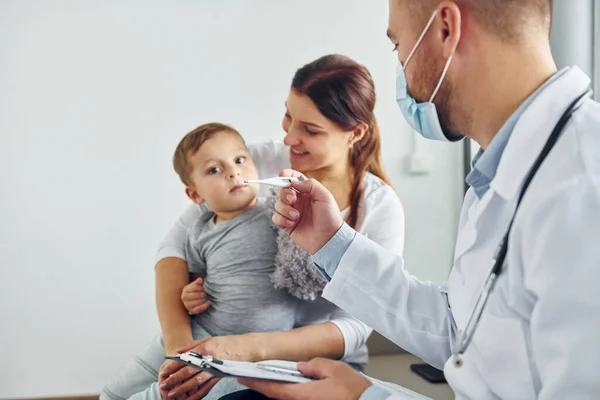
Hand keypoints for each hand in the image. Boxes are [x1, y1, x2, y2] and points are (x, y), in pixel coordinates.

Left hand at [159, 335, 260, 398]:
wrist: (248, 347)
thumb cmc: (229, 342)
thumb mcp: (210, 339)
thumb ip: (193, 346)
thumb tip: (178, 351)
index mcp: (204, 348)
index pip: (184, 358)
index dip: (172, 366)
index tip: (163, 372)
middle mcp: (209, 359)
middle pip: (188, 371)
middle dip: (174, 379)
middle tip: (163, 385)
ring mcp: (215, 369)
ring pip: (196, 381)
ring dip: (183, 388)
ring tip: (172, 394)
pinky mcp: (221, 376)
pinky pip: (207, 387)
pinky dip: (197, 394)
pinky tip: (190, 398)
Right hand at [181, 277, 210, 314]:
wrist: (192, 299)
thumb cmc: (195, 291)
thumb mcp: (196, 285)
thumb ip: (198, 282)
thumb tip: (200, 279)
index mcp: (185, 290)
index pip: (194, 287)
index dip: (201, 288)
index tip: (203, 288)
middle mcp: (184, 298)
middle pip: (195, 295)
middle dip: (202, 294)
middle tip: (204, 293)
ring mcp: (187, 305)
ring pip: (197, 302)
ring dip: (203, 299)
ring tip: (205, 297)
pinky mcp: (191, 311)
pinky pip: (198, 309)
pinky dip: (205, 306)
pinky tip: (208, 302)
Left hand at [239, 358, 371, 399]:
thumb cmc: (353, 390)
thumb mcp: (333, 369)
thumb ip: (313, 365)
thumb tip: (300, 366)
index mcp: (303, 395)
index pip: (273, 389)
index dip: (256, 383)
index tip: (242, 377)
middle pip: (278, 397)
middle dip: (265, 386)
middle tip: (252, 376)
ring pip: (288, 399)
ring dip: (278, 390)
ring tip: (269, 378)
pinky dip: (291, 393)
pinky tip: (291, 385)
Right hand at [273, 169, 343, 254]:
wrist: (329, 239)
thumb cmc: (330, 217)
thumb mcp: (324, 196)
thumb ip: (310, 185)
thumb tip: (293, 182)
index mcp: (307, 192)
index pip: (293, 179)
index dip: (286, 175)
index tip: (282, 175)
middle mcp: (298, 201)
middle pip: (282, 190)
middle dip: (284, 193)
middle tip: (293, 199)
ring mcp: (291, 213)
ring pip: (277, 204)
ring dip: (285, 209)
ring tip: (297, 216)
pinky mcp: (287, 225)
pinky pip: (276, 218)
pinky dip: (282, 219)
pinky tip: (292, 223)